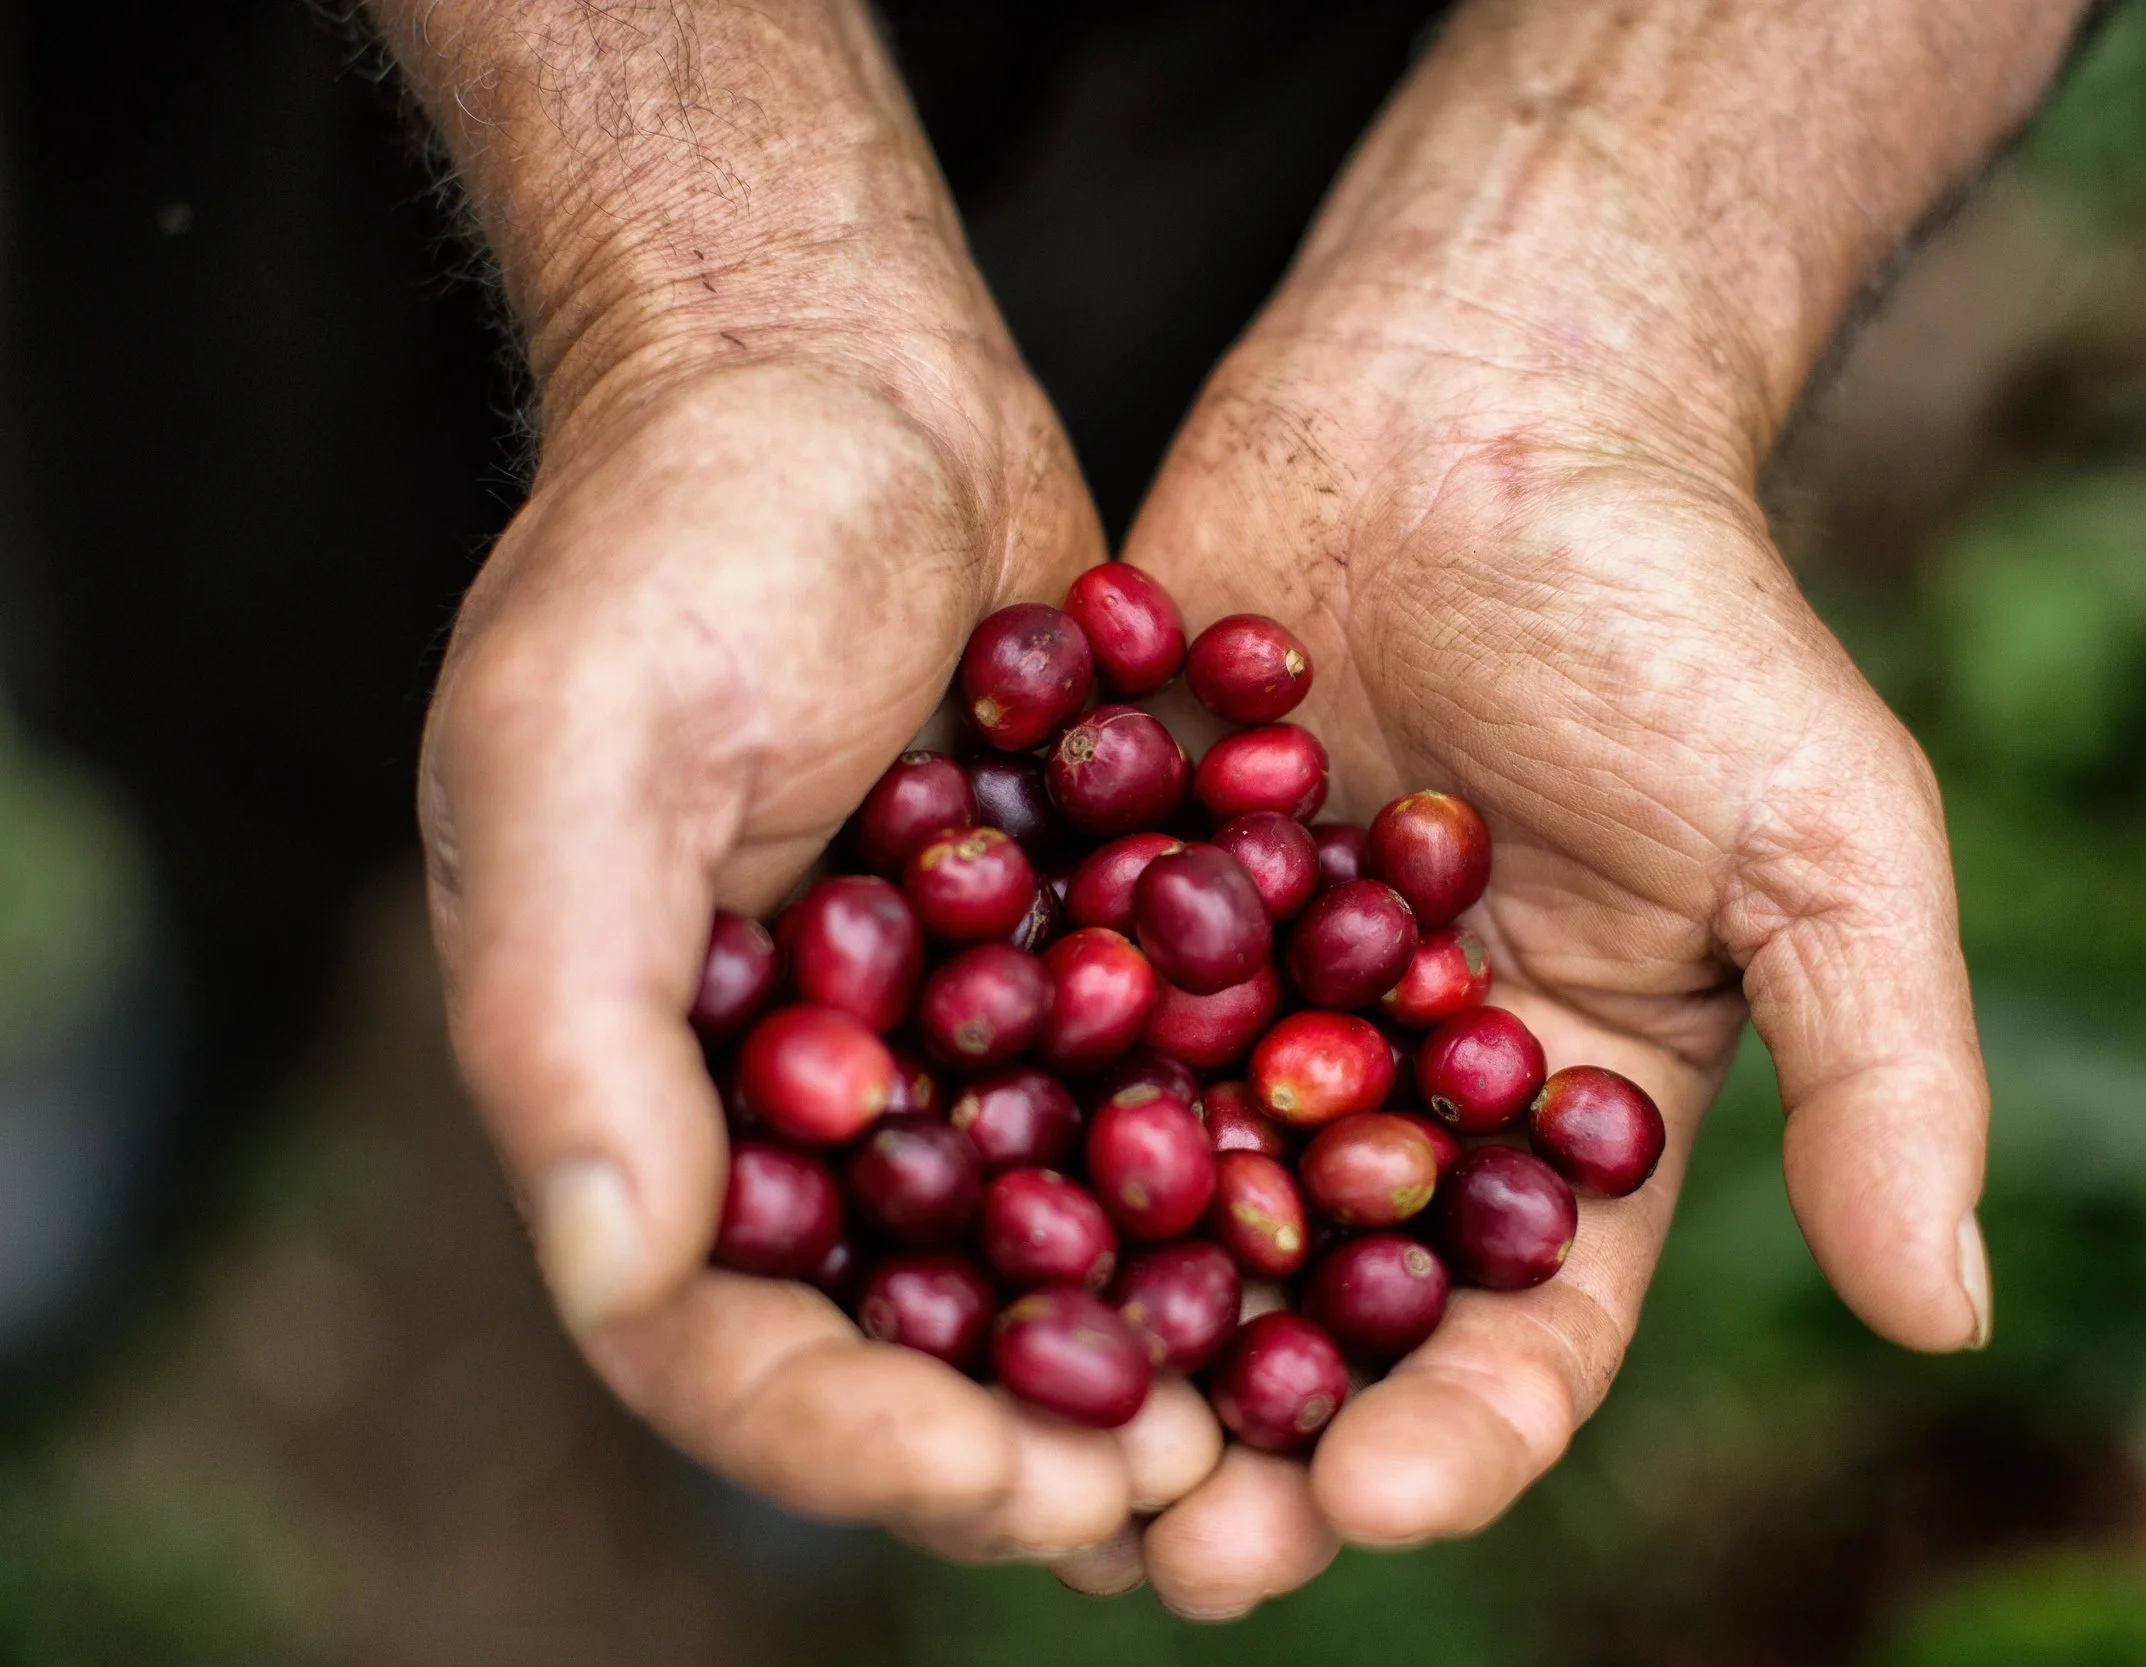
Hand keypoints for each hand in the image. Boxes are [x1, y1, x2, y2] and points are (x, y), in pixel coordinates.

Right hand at [394, 0, 1231, 1580]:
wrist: (843, 375)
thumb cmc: (676, 542)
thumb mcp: (579, 751)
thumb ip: (567, 1011)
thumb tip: (616, 1277)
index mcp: (651, 1089)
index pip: (722, 1338)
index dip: (857, 1437)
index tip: (1012, 1481)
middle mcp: (805, 1095)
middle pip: (910, 1330)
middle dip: (1037, 1428)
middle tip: (1184, 1490)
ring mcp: (953, 1032)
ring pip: (1059, 1242)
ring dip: (1163, 1337)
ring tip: (1283, 1413)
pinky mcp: (1083, 954)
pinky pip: (1160, 1094)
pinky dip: (1241, 1164)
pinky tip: (1361, 1218)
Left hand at [1104, 0, 2087, 1609]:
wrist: (1481, 390)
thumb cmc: (1679, 606)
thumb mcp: (1822, 834)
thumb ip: (1888, 1068)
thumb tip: (1954, 1315)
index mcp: (1558, 1118)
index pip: (1517, 1331)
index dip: (1454, 1434)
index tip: (1366, 1500)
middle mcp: (1389, 1093)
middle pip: (1312, 1318)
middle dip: (1243, 1442)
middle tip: (1154, 1550)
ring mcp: (1235, 1007)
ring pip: (1149, 1215)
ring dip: (1087, 1336)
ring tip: (1000, 1441)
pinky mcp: (1104, 909)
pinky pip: (1036, 1044)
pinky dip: (978, 1132)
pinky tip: (900, 1211)